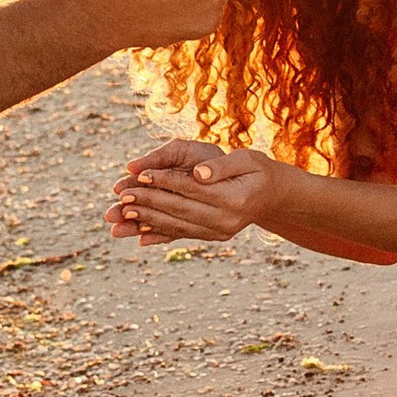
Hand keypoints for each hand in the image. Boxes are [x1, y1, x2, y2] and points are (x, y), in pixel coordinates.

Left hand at [109, 139, 276, 243]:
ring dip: (147, 220)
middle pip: (180, 209)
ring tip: (122, 214)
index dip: (165, 181)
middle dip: (148, 202)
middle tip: (123, 195)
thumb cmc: (259, 171)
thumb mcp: (248, 159)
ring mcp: (219, 232)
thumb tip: (199, 173)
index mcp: (234, 199)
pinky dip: (159, 233)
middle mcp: (226, 221)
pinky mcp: (212, 237)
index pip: (192, 189)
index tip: (140, 174)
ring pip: (177, 226)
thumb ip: (222, 166)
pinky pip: (182, 235)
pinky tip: (138, 235)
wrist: (274, 197)